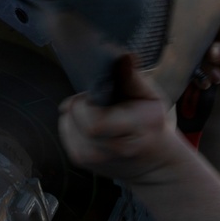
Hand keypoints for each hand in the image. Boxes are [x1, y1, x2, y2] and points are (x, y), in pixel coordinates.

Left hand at [59, 55, 184, 185]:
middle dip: (82, 105)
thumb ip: (134, 77)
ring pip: (66, 123)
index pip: (94, 120)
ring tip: (97, 118)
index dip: (89, 102)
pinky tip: (90, 129)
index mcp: (137, 128)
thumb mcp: (152, 98)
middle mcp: (116, 148)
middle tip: (101, 106)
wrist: (155, 164)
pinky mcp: (83, 162)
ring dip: (76, 116)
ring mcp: (97, 159)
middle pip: (76, 117)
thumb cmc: (151, 125)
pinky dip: (72, 126)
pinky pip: (64, 134)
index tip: (101, 98)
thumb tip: (123, 56)